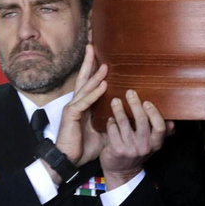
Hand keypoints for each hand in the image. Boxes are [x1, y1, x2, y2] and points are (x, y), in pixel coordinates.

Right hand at [54, 45, 106, 168]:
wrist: (70, 160)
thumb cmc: (86, 146)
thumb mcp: (106, 130)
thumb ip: (116, 119)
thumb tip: (134, 114)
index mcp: (85, 104)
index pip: (90, 82)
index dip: (94, 69)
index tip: (102, 56)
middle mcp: (78, 102)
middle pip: (84, 78)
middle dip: (89, 62)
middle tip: (93, 46)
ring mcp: (73, 107)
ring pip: (85, 87)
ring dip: (95, 75)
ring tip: (104, 63)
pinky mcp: (71, 115)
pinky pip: (84, 102)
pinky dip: (94, 93)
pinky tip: (103, 85)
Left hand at [99, 89, 171, 187]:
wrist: (122, 171)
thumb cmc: (138, 151)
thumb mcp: (152, 144)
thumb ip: (161, 132)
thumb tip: (172, 120)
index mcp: (156, 143)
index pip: (160, 127)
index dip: (154, 113)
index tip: (147, 101)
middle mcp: (145, 146)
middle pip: (141, 121)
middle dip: (135, 104)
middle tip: (130, 92)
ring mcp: (130, 149)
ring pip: (124, 124)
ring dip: (119, 110)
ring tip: (115, 101)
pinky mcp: (117, 150)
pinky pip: (113, 130)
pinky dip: (111, 122)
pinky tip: (110, 118)